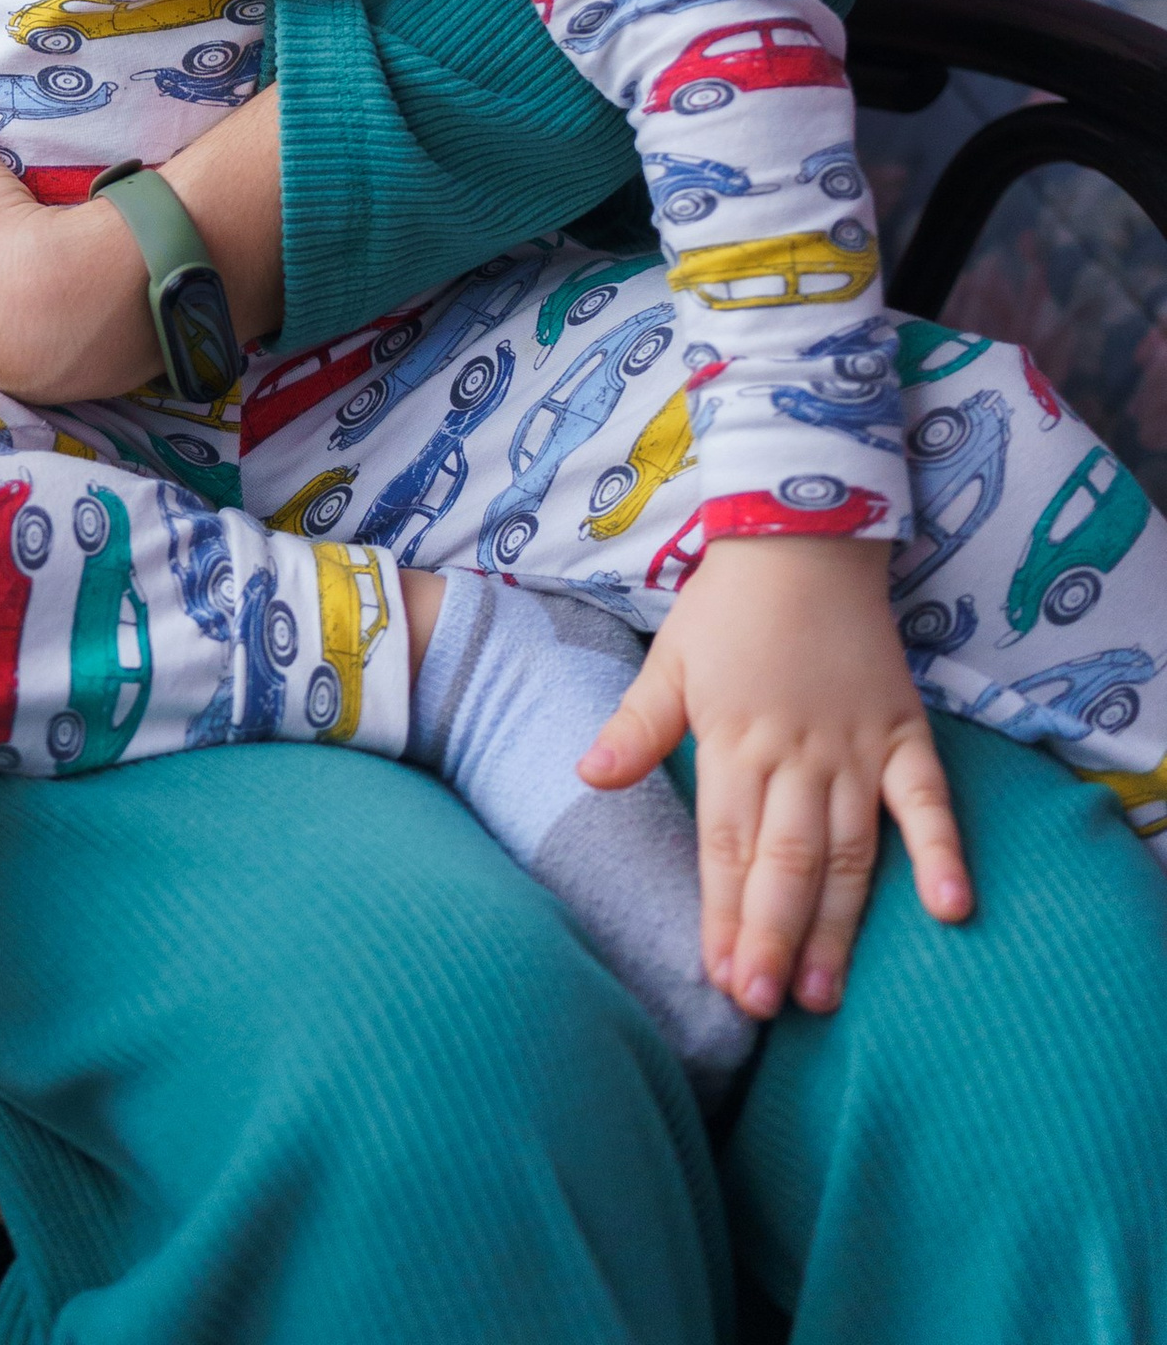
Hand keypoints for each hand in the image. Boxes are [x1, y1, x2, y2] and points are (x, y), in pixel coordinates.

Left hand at [582, 535, 971, 1017]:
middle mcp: (796, 754)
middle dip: (772, 937)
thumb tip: (588, 777)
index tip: (719, 977)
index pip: (725, 846)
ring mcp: (855, 747)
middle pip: (785, 861)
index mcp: (733, 740)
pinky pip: (928, 799)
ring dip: (838, 923)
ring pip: (847, 850)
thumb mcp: (670, 658)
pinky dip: (940, 851)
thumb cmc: (730, 605)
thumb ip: (636, 725)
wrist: (803, 535)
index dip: (722, 914)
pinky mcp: (904, 732)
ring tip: (825, 992)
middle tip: (764, 1004)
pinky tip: (950, 909)